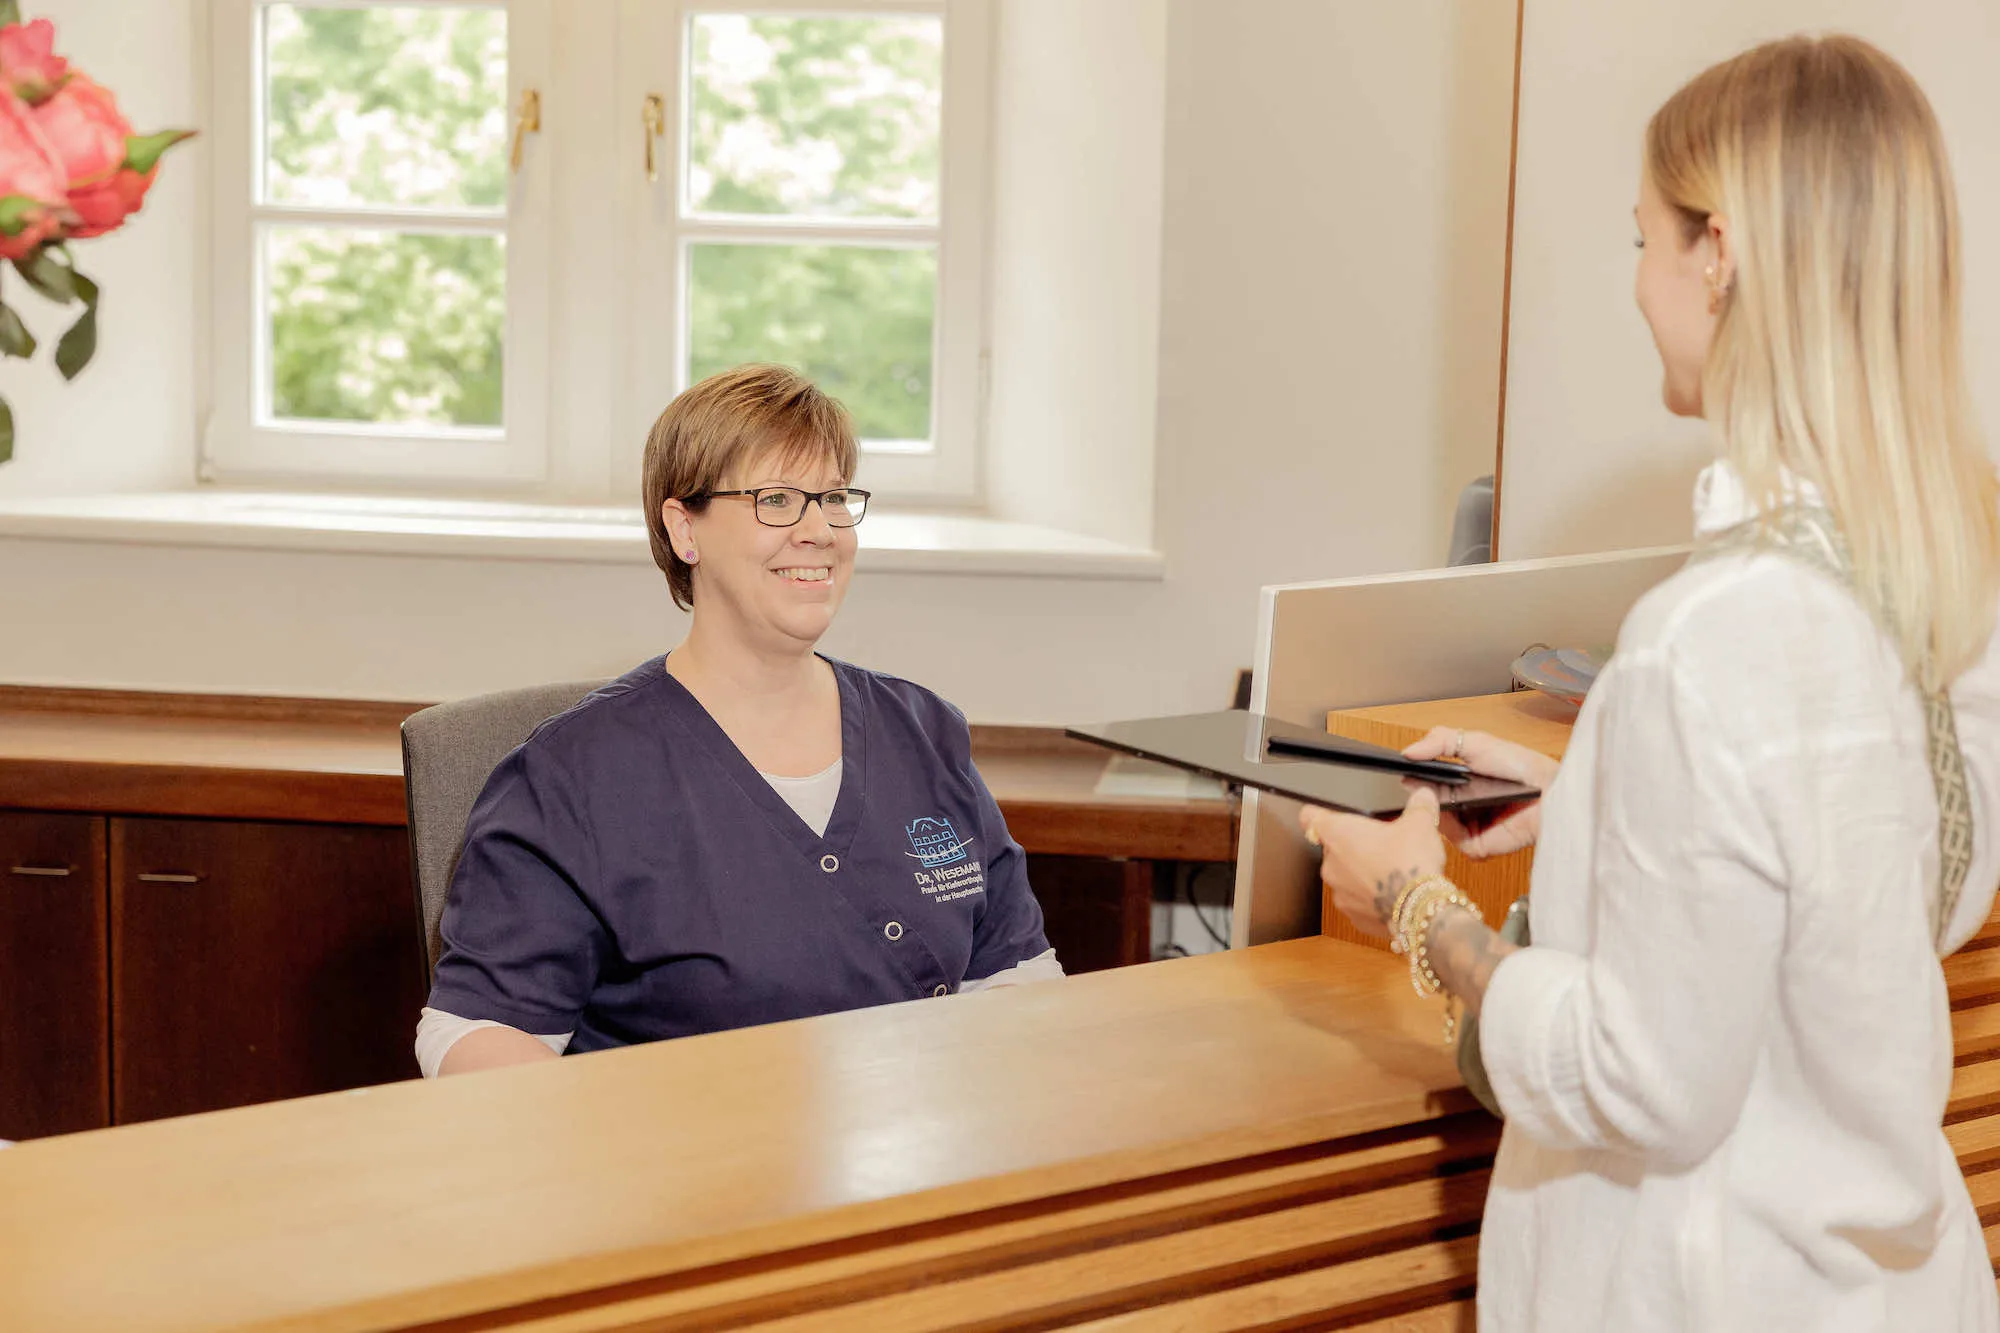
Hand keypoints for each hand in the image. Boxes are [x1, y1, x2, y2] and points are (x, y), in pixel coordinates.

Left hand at [1299, 789, 1447, 937]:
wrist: (1419, 908)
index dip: (1319, 814)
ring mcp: (1339, 893)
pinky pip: (1359, 902)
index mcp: (1337, 833)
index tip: (1326, 815)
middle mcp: (1330, 864)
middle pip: (1334, 848)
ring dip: (1362, 874)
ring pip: (1346, 877)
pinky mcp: (1353, 917)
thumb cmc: (1410, 862)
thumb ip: (1419, 805)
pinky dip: (1372, 899)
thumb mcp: (1420, 824)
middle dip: (1354, 846)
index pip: (1310, 817)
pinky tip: (1393, 895)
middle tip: (1381, 845)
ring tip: (1390, 872)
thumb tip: (1424, 795)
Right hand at [1404, 727, 1558, 858]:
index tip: (1400, 771)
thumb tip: (1407, 752)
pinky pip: (1453, 839)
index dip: (1412, 779)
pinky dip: (1451, 825)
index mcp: (1455, 785)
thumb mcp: (1475, 742)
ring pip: (1435, 824)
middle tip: (1416, 783)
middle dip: (1420, 794)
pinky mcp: (1476, 846)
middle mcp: (1458, 808)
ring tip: (1442, 793)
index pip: (1423, 786)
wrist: (1548, 788)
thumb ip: (1439, 740)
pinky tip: (1458, 810)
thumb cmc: (1519, 765)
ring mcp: (1466, 828)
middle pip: (1426, 805)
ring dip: (1434, 808)